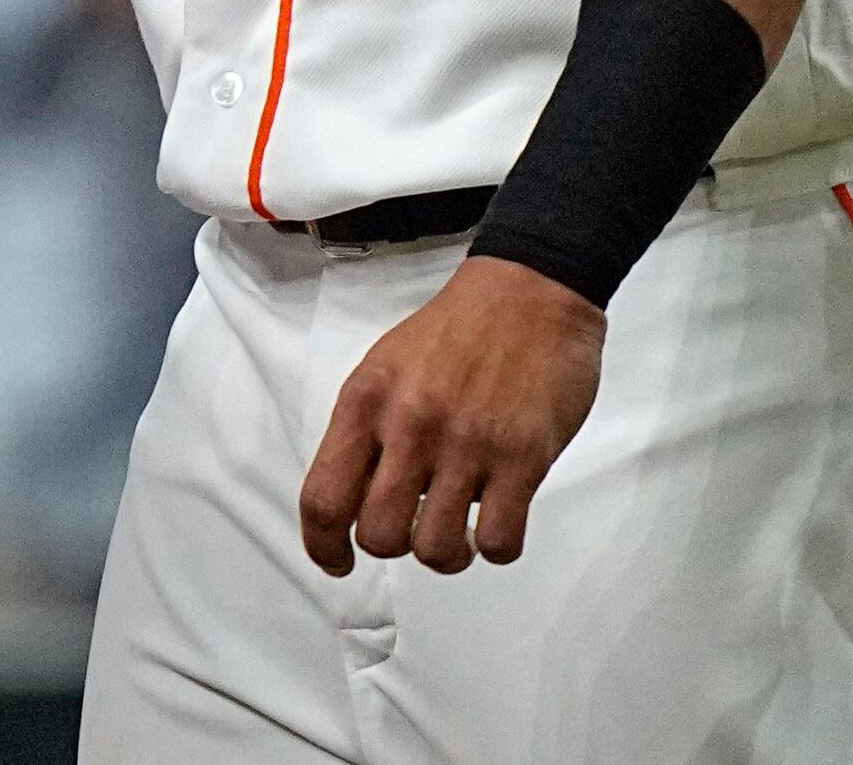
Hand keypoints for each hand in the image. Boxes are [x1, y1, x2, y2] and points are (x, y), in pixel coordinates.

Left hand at [298, 255, 606, 573]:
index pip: (323, 497)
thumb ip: (367, 429)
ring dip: (448, 555)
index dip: (323, 545)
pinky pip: (499, 541)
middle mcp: (410, 425)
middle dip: (394, 547)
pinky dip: (496, 547)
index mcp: (366, 401)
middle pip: (379, 535)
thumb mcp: (386, 367)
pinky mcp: (523, 457)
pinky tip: (498, 520)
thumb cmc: (456, 331)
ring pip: (437, 549)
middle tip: (414, 529)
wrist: (529, 291)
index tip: (337, 561)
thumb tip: (357, 498)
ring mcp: (468, 444)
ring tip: (459, 534)